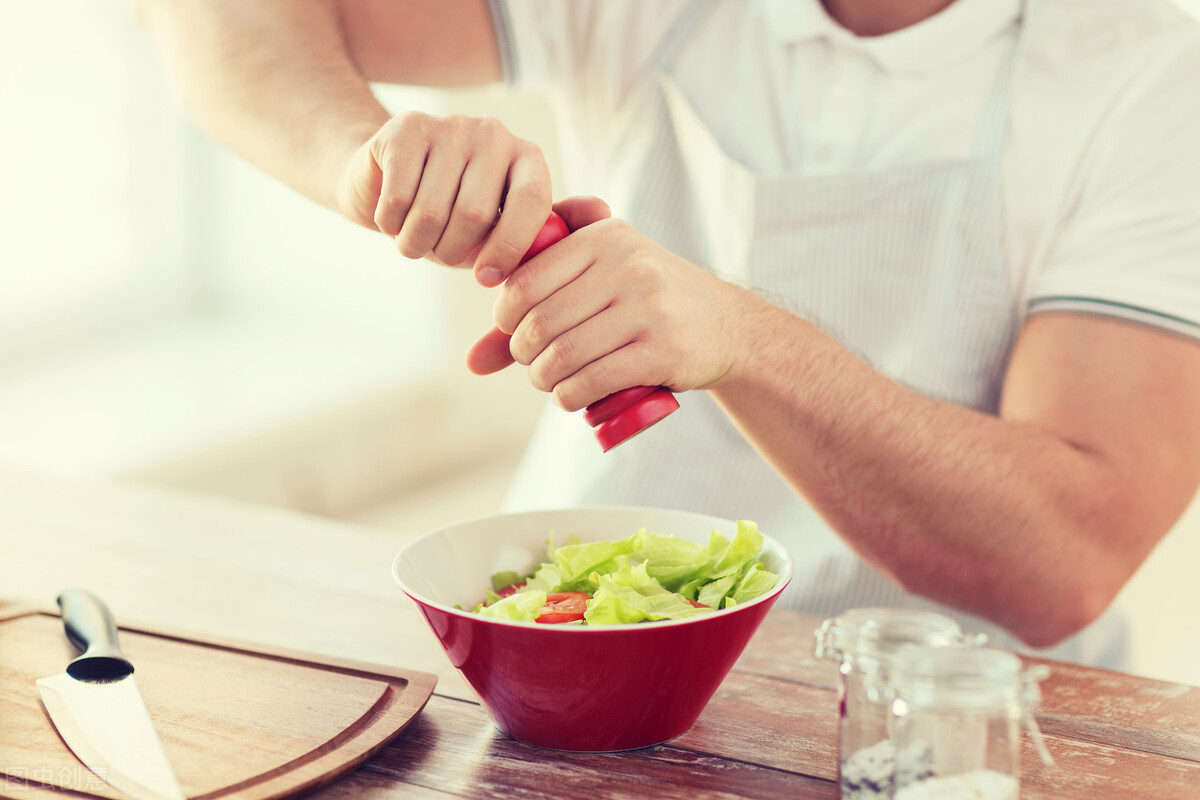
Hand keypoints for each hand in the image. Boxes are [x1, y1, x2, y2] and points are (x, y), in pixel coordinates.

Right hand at [334, 111, 551, 285]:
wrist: (387, 179)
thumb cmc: (449, 216)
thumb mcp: (486, 236)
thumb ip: (507, 249)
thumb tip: (509, 271)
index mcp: (526, 158)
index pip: (531, 199)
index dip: (510, 246)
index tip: (486, 278)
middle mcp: (493, 134)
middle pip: (475, 213)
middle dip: (450, 250)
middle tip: (438, 254)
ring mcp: (450, 126)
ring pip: (431, 212)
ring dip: (415, 243)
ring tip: (411, 239)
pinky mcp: (406, 128)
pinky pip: (397, 199)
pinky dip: (389, 224)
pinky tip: (391, 216)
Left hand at [466, 197, 746, 409]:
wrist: (728, 327)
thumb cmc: (649, 302)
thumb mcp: (601, 280)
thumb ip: (538, 302)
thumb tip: (471, 361)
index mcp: (605, 238)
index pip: (526, 279)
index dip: (504, 317)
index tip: (512, 332)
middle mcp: (627, 265)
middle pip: (540, 322)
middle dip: (521, 353)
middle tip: (531, 364)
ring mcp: (648, 308)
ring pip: (563, 355)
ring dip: (543, 380)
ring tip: (549, 382)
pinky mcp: (664, 350)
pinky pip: (594, 380)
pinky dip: (569, 397)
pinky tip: (569, 398)